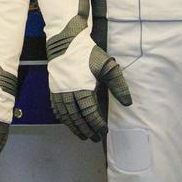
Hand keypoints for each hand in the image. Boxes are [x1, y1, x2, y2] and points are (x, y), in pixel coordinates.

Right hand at [47, 26, 130, 140]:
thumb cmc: (88, 54)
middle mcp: (68, 93)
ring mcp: (58, 91)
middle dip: (86, 130)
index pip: (89, 113)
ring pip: (65, 115)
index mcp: (82, 88)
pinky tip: (67, 122)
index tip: (104, 131)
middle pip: (76, 118)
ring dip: (74, 127)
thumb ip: (118, 85)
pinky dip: (63, 118)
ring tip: (82, 135)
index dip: (97, 124)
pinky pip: (57, 108)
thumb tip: (127, 103)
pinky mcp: (53, 88)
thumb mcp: (107, 67)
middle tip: (94, 138)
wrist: (65, 42)